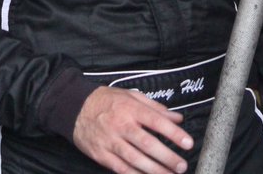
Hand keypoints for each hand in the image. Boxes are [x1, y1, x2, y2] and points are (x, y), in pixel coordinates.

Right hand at [71, 87, 193, 173]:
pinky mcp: (101, 154)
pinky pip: (121, 168)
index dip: (173, 133)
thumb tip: (178, 118)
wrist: (74, 108)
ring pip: (135, 159)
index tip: (188, 143)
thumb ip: (155, 108)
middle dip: (167, 156)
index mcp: (130, 108)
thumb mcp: (130, 96)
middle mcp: (121, 125)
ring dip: (155, 170)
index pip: (156, 121)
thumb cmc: (106, 101)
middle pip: (147, 143)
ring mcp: (110, 141)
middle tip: (182, 165)